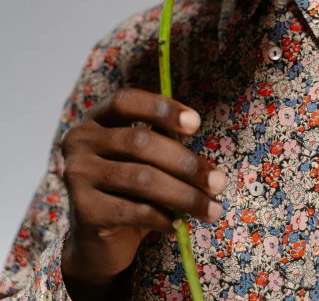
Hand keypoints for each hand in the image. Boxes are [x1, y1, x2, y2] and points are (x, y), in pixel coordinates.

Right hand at [61, 88, 226, 293]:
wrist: (95, 239)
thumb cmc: (127, 188)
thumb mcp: (143, 158)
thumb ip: (162, 142)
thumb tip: (200, 148)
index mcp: (96, 118)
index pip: (126, 101)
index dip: (161, 108)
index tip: (196, 124)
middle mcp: (80, 141)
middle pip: (139, 142)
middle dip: (186, 163)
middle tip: (219, 182)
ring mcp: (77, 175)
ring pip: (142, 179)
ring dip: (184, 196)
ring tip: (212, 208)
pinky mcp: (84, 210)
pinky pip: (134, 210)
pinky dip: (163, 218)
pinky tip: (179, 225)